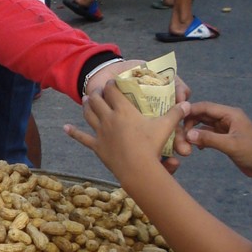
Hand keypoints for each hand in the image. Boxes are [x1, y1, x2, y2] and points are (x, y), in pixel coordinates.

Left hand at [68, 82, 187, 182]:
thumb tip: (187, 104)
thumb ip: (176, 114)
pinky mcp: (97, 146)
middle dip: (97, 93)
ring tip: (85, 99)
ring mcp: (101, 132)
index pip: (113, 92)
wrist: (137, 169)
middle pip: (98, 100)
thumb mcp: (165, 127)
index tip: (112, 82)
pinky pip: (82, 138)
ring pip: (89, 115)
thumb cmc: (151, 146)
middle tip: (97, 89)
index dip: (111, 85)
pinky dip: (73, 132)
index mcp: (123, 111)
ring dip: (86, 106)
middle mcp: (109, 118)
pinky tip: (65, 128)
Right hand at [183, 101, 251, 181]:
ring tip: (185, 142)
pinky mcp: (225, 139)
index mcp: (230, 114)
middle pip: (203, 115)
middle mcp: (227, 118)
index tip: (175, 118)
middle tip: (178, 134)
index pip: (205, 107)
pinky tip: (196, 148)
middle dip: (190, 122)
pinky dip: (201, 139)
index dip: (190, 111)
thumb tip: (188, 135)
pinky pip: (209, 135)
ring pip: (204, 126)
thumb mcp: (231, 145)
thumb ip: (209, 139)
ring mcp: (226, 128)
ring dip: (194, 132)